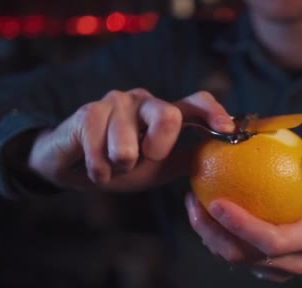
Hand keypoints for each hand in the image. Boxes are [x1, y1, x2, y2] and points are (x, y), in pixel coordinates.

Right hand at [28, 89, 233, 190]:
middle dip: (156, 149)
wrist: (73, 167)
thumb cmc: (120, 165)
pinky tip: (95, 167)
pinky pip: (101, 153)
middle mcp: (144, 100)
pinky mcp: (88, 112)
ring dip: (120, 167)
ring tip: (113, 165)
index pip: (195, 102)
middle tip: (143, 158)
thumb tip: (219, 158)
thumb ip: (186, 160)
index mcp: (164, 112)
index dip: (214, 112)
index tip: (227, 129)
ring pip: (129, 146)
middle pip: (168, 116)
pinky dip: (100, 171)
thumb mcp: (159, 168)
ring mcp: (116, 102)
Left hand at [184, 147, 301, 281]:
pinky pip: (231, 255)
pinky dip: (213, 235)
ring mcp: (271, 271)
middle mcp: (288, 262)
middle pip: (241, 255)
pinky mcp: (259, 270)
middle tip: (193, 200)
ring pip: (231, 257)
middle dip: (212, 231)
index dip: (242, 226)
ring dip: (207, 233)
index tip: (216, 202)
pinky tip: (201, 209)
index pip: (270, 241)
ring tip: (192, 202)